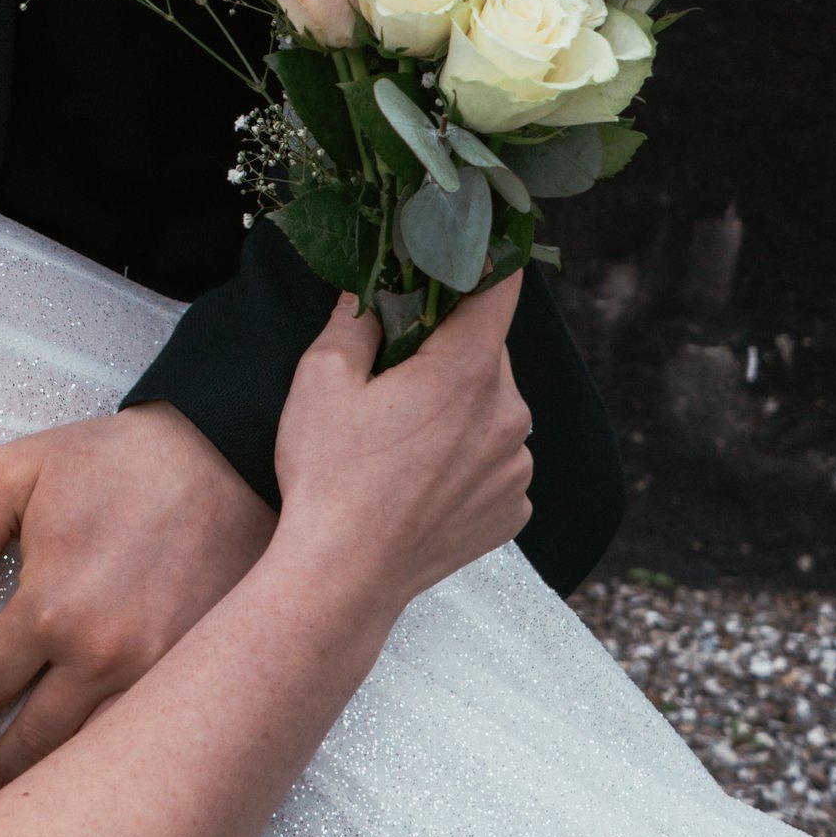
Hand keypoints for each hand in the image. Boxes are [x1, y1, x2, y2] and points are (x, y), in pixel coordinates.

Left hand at [0, 405, 275, 793]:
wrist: (227, 457)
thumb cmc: (117, 462)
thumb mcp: (14, 471)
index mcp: (49, 610)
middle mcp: (101, 657)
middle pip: (36, 741)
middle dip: (1, 769)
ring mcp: (158, 674)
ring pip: (93, 753)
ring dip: (57, 778)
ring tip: (33, 793)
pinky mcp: (203, 676)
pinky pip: (150, 737)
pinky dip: (118, 759)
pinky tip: (101, 770)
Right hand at [274, 278, 531, 609]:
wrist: (342, 577)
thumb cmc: (327, 477)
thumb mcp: (319, 380)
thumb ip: (354, 319)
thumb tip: (371, 288)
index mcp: (467, 371)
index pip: (501, 287)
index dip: (482, 263)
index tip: (461, 259)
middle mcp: (509, 415)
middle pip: (489, 354)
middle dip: (448, 352)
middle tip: (394, 376)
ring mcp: (516, 468)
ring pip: (494, 411)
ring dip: (460, 410)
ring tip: (402, 442)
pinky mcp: (513, 510)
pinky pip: (497, 463)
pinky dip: (467, 461)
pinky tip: (419, 481)